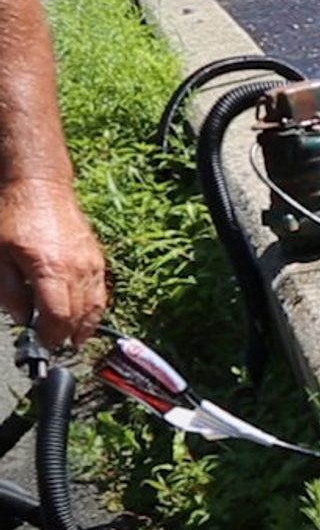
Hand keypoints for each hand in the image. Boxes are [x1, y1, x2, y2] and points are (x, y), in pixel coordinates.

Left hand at [0, 176, 107, 348]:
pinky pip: (100, 292)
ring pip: (95, 306)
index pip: (58, 317)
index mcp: (50, 270)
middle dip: (66, 335)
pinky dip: (93, 308)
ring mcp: (91, 264)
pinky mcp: (96, 258)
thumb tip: (22, 318)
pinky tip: (84, 316)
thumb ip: (8, 291)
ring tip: (72, 338)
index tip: (41, 344)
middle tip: (53, 344)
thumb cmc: (13, 216)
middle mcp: (77, 270)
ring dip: (84, 326)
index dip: (51, 336)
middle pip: (79, 316)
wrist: (40, 185)